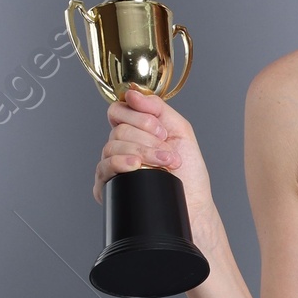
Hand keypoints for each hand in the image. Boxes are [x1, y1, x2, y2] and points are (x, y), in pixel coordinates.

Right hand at [94, 85, 215, 224]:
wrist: (193, 205)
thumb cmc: (189, 173)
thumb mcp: (180, 131)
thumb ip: (158, 107)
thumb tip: (132, 92)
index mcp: (134, 131)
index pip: (119, 110)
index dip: (139, 117)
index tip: (161, 131)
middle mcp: (121, 146)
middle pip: (118, 129)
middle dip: (147, 140)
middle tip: (168, 153)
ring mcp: (114, 166)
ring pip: (112, 146)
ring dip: (142, 153)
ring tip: (165, 164)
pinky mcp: (109, 186)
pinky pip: (104, 168)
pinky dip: (121, 163)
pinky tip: (137, 166)